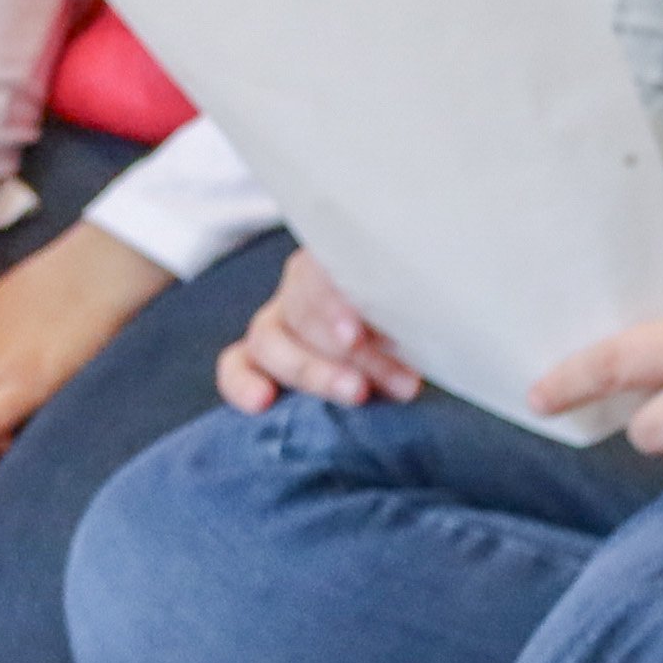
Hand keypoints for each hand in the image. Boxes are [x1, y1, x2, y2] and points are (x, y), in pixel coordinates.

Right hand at [218, 248, 420, 414]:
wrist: (405, 343)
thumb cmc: (415, 319)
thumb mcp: (420, 307)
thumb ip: (413, 305)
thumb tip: (427, 316)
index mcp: (338, 260)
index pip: (320, 270)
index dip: (332, 302)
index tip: (356, 333)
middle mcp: (301, 287)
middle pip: (302, 311)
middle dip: (348, 350)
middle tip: (399, 381)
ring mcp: (276, 322)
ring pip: (270, 339)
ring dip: (313, 371)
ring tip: (357, 394)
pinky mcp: (258, 358)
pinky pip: (235, 365)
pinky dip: (242, 382)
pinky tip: (262, 402)